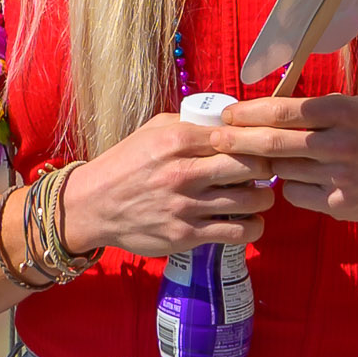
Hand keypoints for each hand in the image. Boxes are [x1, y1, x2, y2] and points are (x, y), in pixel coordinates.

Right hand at [60, 112, 274, 258]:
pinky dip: (252, 227)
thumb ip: (191, 124)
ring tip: (257, 197)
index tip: (263, 146)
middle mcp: (184, 171)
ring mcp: (186, 205)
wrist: (91, 205)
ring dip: (263, 199)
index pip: (239, 136)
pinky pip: (238, 232)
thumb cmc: (125, 164)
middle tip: (265, 172)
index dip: (258, 141)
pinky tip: (248, 222)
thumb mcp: (152, 130)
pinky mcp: (186, 235)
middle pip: (253, 166)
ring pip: (252, 201)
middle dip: (267, 168)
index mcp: (178, 139)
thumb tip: (230, 122)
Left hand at [215, 94, 357, 222]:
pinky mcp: (339, 204)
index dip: (249, 113)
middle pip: (274, 143)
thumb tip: (269, 108)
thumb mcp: (357, 107)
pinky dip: (289, 186)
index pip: (283, 111)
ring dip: (263, 165)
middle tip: (215, 138)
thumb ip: (318, 108)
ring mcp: (340, 177)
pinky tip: (296, 178)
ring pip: (282, 170)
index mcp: (342, 113)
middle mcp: (340, 144)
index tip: (228, 115)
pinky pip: (296, 194)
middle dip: (237, 140)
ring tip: (252, 158)